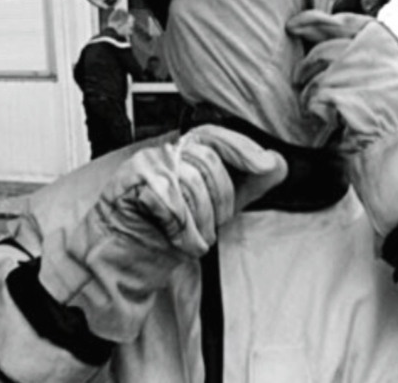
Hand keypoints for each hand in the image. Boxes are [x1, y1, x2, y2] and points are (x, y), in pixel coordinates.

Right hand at [39, 126, 286, 340]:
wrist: (120, 262)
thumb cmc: (163, 234)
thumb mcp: (213, 209)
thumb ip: (245, 186)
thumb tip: (278, 164)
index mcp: (185, 153)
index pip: (217, 135)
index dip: (244, 148)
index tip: (267, 164)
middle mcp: (166, 152)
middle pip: (211, 163)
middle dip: (219, 204)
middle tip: (206, 227)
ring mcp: (146, 164)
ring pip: (193, 184)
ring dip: (198, 224)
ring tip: (186, 237)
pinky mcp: (130, 183)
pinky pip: (172, 202)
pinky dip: (177, 229)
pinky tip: (168, 235)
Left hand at [288, 9, 397, 237]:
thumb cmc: (396, 132)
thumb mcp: (389, 83)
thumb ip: (365, 59)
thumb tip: (327, 39)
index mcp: (395, 51)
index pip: (352, 22)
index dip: (319, 20)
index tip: (299, 23)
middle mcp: (385, 58)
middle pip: (330, 42)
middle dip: (307, 54)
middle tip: (298, 66)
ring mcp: (370, 76)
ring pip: (320, 70)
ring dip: (310, 90)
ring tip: (316, 105)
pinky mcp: (354, 98)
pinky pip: (317, 96)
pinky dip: (314, 109)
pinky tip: (325, 120)